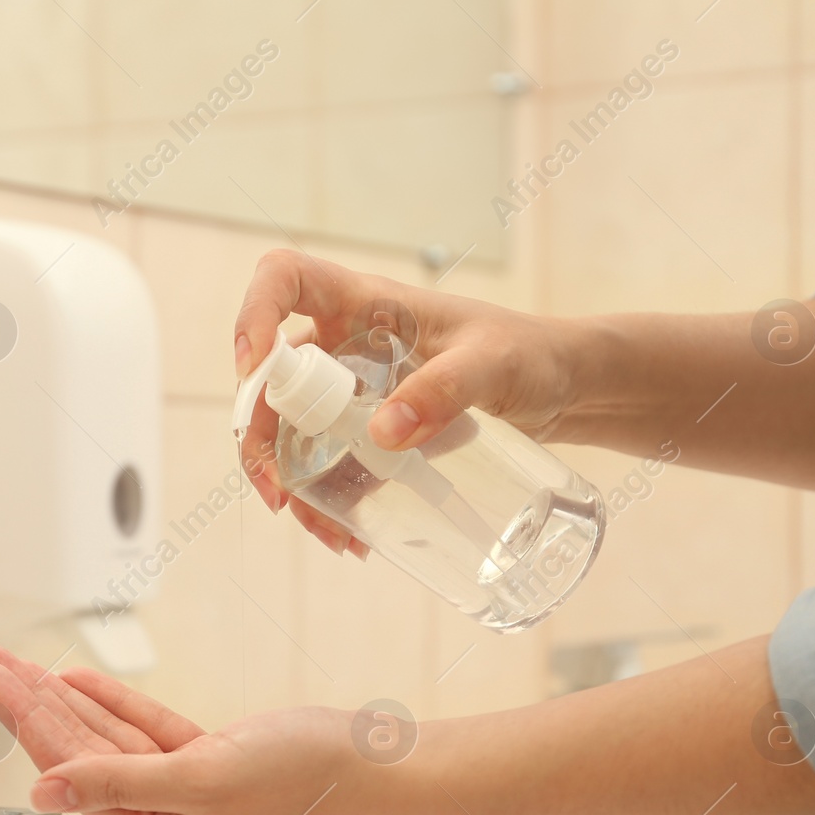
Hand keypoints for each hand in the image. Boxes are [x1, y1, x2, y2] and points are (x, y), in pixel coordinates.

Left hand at [0, 644, 433, 814]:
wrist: (372, 768)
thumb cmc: (302, 781)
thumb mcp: (204, 779)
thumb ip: (118, 781)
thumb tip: (43, 789)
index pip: (68, 764)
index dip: (25, 715)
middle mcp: (160, 811)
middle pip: (76, 748)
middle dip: (27, 702)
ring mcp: (183, 783)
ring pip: (105, 734)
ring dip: (60, 697)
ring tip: (14, 663)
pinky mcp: (207, 757)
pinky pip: (143, 726)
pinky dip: (110, 701)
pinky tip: (75, 680)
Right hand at [234, 249, 583, 556]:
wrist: (561, 387)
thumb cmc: (529, 354)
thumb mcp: (492, 365)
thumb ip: (444, 390)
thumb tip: (382, 434)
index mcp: (364, 303)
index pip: (285, 279)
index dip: (254, 314)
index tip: (253, 368)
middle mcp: (345, 343)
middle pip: (270, 378)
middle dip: (259, 438)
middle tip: (278, 493)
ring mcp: (353, 389)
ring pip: (291, 430)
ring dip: (290, 482)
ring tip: (329, 533)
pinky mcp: (370, 429)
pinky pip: (328, 463)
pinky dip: (327, 501)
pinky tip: (349, 534)